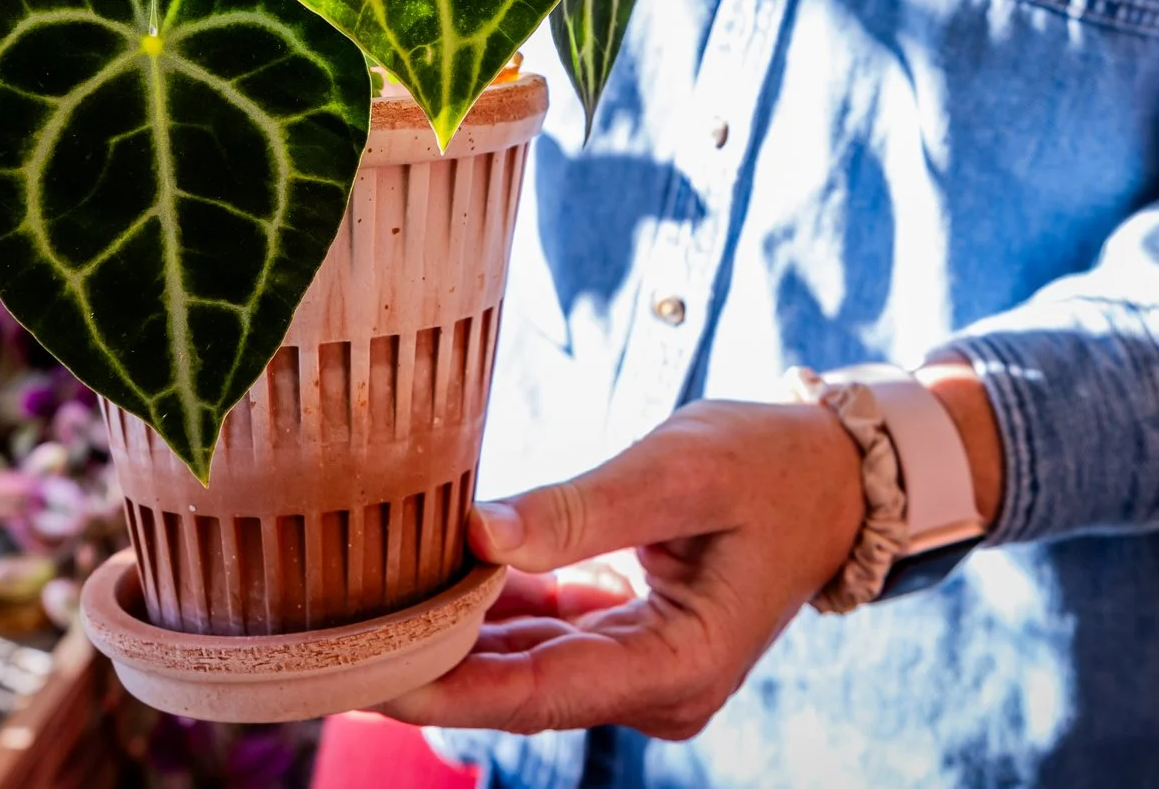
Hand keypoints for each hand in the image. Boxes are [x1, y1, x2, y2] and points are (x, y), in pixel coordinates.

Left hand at [375, 398, 866, 740]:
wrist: (833, 476)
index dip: (442, 687)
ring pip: (520, 665)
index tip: (361, 670)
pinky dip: (488, 610)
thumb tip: (477, 535)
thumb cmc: (768, 464)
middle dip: (424, 665)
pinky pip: (541, 635)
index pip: (534, 693)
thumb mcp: (679, 470)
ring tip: (354, 607)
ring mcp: (640, 670)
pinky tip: (426, 577)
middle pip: (516, 690)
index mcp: (678, 668)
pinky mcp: (625, 639)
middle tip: (325, 640)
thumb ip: (580, 508)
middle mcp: (655, 689)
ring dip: (448, 636)